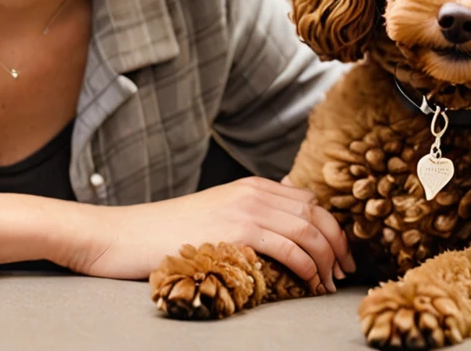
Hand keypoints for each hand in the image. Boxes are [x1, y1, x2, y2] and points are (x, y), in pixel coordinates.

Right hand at [65, 177, 354, 291]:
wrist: (126, 235)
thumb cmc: (167, 233)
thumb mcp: (216, 213)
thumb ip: (250, 212)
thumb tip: (285, 218)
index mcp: (252, 186)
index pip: (310, 202)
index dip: (333, 229)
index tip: (340, 256)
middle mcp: (254, 191)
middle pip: (318, 214)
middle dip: (339, 245)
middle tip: (344, 272)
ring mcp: (246, 208)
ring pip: (309, 231)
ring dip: (327, 261)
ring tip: (328, 284)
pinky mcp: (237, 231)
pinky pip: (290, 247)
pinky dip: (308, 268)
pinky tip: (310, 283)